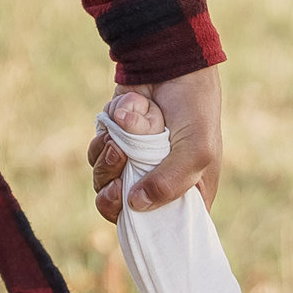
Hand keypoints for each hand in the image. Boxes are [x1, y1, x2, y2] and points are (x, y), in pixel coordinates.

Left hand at [93, 64, 221, 221]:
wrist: (168, 63)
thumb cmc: (194, 109)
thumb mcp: (196, 150)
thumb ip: (169, 184)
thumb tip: (134, 206)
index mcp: (187, 192)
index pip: (163, 228)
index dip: (145, 227)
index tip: (135, 213)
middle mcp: (158, 181)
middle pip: (122, 211)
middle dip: (114, 194)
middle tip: (117, 178)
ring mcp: (133, 162)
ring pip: (104, 182)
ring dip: (108, 161)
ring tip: (120, 140)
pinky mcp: (115, 142)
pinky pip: (97, 155)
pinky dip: (104, 140)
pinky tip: (121, 123)